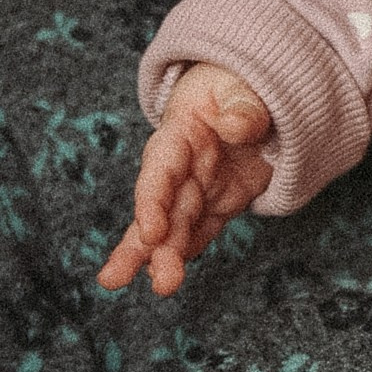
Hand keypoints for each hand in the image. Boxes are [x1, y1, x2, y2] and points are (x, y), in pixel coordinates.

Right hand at [98, 65, 273, 295]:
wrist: (244, 95)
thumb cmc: (233, 86)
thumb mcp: (238, 84)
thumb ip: (241, 105)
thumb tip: (237, 126)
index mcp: (178, 134)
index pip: (160, 170)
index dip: (151, 201)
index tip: (150, 232)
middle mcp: (181, 168)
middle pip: (160, 208)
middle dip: (147, 245)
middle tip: (127, 279)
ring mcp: (198, 189)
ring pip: (174, 228)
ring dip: (164, 258)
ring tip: (160, 287)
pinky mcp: (219, 204)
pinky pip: (202, 232)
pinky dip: (187, 253)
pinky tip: (170, 276)